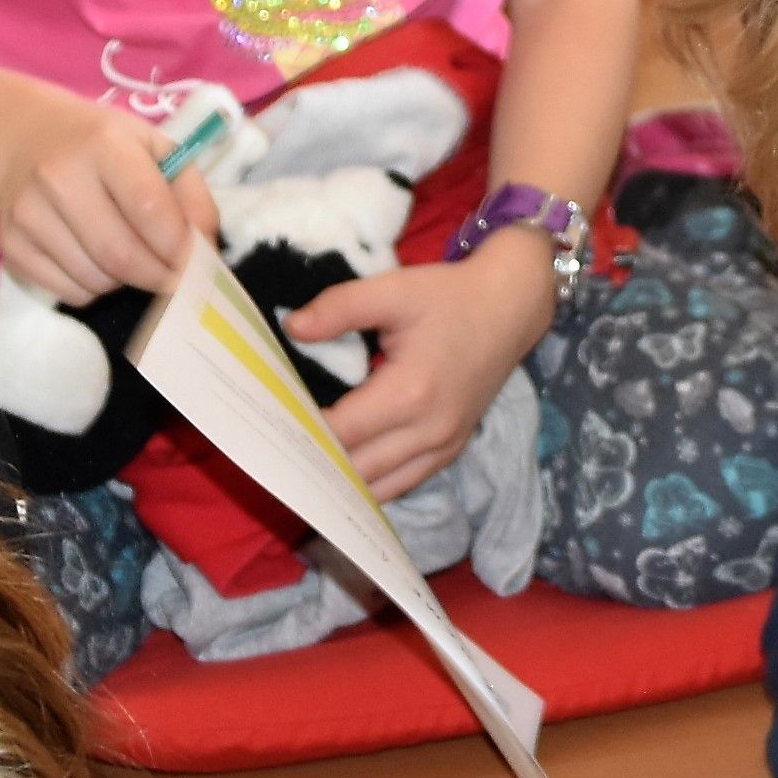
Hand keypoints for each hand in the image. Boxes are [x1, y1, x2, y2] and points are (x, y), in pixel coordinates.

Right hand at [0, 84, 217, 303]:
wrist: (22, 137)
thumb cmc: (99, 143)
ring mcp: (28, 213)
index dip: (180, 247)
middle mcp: (58, 176)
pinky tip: (94, 259)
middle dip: (158, 277)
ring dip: (126, 282)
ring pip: (96, 280)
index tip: (198, 262)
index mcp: (103, 144)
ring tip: (129, 255)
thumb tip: (207, 248)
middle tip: (174, 278)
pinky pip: (69, 292)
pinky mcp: (11, 245)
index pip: (148, 209)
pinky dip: (95, 289)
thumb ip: (189, 192)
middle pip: (121, 255)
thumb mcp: (151, 146)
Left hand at [288, 234, 554, 503]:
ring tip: (300, 462)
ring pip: (378, 488)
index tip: (267, 422)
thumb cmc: (449, 297)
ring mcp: (444, 447)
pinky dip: (369, 483)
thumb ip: (339, 307)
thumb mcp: (392, 289)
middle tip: (274, 446)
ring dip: (340, 481)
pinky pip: (401, 483)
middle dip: (313, 462)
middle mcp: (429, 431)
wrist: (510, 308)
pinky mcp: (450, 450)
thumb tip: (292, 329)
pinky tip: (339, 472)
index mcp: (410, 393)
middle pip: (355, 470)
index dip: (300, 431)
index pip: (340, 432)